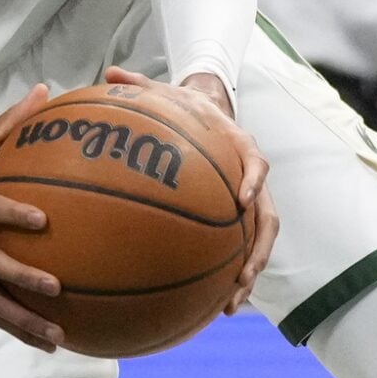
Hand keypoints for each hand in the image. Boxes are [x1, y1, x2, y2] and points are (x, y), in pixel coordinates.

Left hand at [103, 66, 276, 314]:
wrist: (208, 110)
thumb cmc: (184, 105)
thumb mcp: (165, 91)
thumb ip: (139, 85)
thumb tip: (108, 71)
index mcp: (239, 145)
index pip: (256, 163)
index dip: (253, 181)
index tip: (241, 201)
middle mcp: (252, 177)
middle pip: (268, 217)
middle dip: (257, 249)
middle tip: (243, 276)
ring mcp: (250, 200)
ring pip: (260, 240)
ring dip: (250, 273)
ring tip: (232, 305)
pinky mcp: (238, 217)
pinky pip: (239, 248)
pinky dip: (231, 276)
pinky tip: (213, 305)